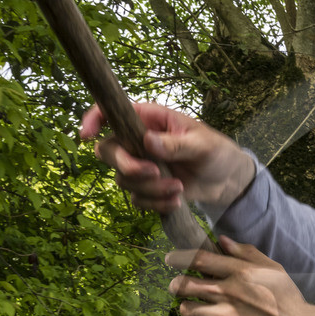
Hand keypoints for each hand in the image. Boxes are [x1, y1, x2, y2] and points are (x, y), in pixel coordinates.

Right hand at [79, 103, 254, 212]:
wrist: (227, 180)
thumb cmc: (216, 151)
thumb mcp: (203, 144)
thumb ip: (176, 144)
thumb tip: (148, 141)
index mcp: (148, 119)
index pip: (110, 112)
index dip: (93, 120)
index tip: (87, 134)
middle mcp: (137, 141)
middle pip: (108, 152)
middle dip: (129, 166)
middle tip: (155, 172)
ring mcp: (140, 165)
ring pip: (123, 179)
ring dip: (151, 188)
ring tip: (180, 187)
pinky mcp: (147, 188)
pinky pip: (137, 199)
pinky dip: (156, 203)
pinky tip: (177, 200)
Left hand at [166, 237, 314, 315]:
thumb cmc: (287, 299)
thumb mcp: (273, 269)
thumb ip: (247, 253)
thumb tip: (222, 240)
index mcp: (240, 272)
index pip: (200, 259)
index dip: (179, 258)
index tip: (170, 259)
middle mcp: (229, 291)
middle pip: (185, 284)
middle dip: (175, 285)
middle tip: (176, 287)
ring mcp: (226, 315)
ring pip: (187, 309)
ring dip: (188, 308)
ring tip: (194, 309)